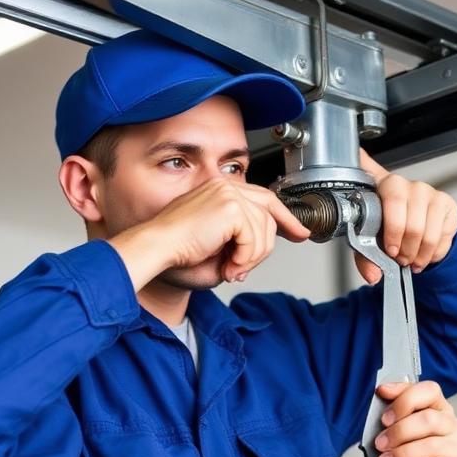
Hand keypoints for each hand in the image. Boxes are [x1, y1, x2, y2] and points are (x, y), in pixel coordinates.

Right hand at [109, 178, 309, 290]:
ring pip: (264, 231)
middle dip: (271, 244)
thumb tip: (259, 254)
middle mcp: (226, 187)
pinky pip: (254, 239)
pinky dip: (245, 259)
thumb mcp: (218, 249)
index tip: (298, 232)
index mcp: (221, 191)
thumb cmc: (177, 252)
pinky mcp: (230, 208)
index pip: (264, 199)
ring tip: (230, 269)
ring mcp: (229, 194)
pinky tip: (228, 266)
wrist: (158, 249)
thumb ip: (242, 245)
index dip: (285, 217)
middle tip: (248, 267)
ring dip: (251, 258)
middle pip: (269, 214)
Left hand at [356, 148, 456, 280]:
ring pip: (425, 234)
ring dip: (417, 255)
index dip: (382, 215)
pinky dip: (432, 254)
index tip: (386, 244)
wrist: (420, 224)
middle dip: (402, 250)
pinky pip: (441, 238)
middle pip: (407, 224)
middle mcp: (406, 185)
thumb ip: (366, 257)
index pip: (373, 176)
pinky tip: (424, 254)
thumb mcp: (371, 240)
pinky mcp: (447, 204)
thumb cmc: (390, 227)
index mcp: (381, 186)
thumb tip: (373, 276)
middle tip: (399, 259)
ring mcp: (429, 192)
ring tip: (411, 260)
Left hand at [374, 381, 456, 456]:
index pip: (429, 391)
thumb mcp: (397, 429)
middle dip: (399, 431)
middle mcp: (452, 424)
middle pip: (429, 419)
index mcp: (438, 407)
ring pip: (432, 445)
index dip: (405, 400)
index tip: (384, 415)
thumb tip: (381, 392)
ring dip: (402, 454)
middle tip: (380, 444)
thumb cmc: (408, 453)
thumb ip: (392, 411)